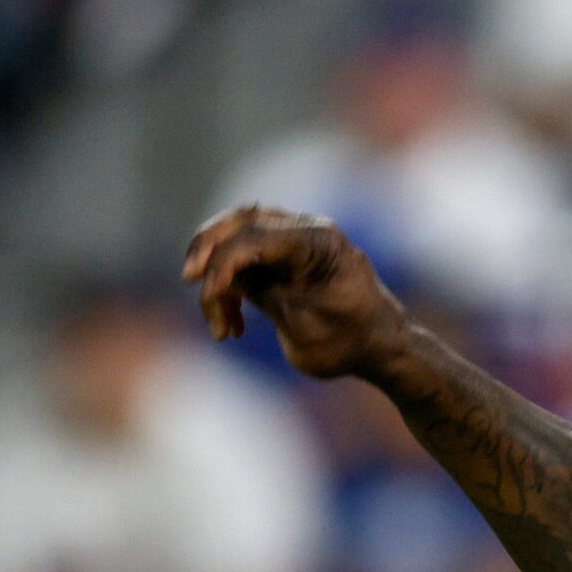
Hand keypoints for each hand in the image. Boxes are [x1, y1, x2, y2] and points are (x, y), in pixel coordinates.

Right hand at [181, 206, 407, 380]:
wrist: (382, 349)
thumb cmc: (351, 342)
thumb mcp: (304, 327)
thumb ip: (263, 296)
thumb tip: (224, 279)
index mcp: (320, 241)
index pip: (256, 237)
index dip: (223, 264)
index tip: (207, 297)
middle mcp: (307, 231)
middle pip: (241, 221)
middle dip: (209, 250)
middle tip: (190, 280)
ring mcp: (296, 242)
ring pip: (238, 238)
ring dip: (218, 275)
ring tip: (219, 324)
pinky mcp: (285, 259)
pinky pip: (246, 261)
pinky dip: (232, 288)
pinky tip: (233, 328)